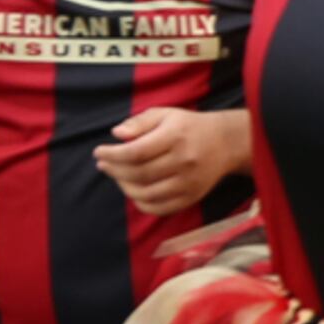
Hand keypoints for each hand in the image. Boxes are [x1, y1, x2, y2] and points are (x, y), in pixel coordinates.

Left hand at [95, 106, 247, 215]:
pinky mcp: (191, 197)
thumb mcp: (165, 114)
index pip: (136, 151)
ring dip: (124, 187)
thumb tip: (116, 134)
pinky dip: (140, 202)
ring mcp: (189, 183)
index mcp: (176, 136)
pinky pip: (159, 208)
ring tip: (117, 176)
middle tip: (103, 164)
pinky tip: (133, 190)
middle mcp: (184, 161)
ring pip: (146, 193)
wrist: (225, 143)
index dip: (112, 154)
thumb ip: (139, 122)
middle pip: (139, 173)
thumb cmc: (188, 127)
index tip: (98, 152)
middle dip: (114, 170)